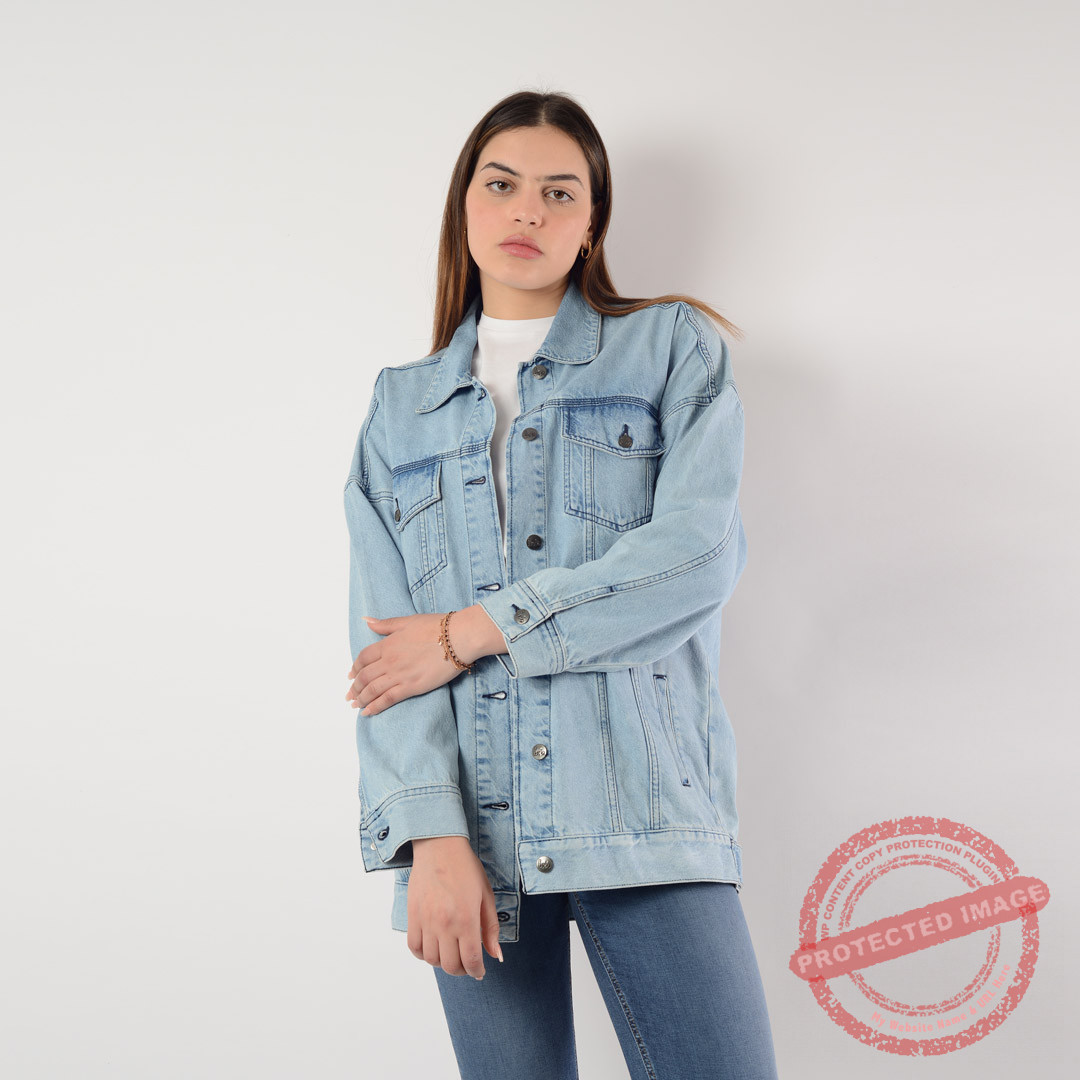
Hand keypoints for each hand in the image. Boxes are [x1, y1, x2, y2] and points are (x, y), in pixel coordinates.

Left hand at [345, 613, 459, 715]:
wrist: (458, 638)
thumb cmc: (436, 626)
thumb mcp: (407, 621)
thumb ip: (385, 624)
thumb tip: (366, 621)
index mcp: (388, 644)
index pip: (363, 658)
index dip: (355, 668)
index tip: (351, 675)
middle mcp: (389, 660)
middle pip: (364, 677)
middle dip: (355, 687)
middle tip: (350, 695)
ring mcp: (400, 675)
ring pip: (372, 690)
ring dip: (361, 699)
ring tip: (355, 705)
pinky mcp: (412, 687)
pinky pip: (388, 699)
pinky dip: (375, 707)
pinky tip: (367, 712)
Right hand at [407, 836, 503, 977]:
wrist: (439, 846)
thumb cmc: (466, 868)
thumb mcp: (486, 896)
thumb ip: (491, 928)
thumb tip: (496, 955)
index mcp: (467, 919)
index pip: (471, 960)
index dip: (477, 971)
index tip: (480, 971)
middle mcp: (445, 924)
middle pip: (450, 966)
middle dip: (461, 970)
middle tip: (467, 962)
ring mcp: (426, 921)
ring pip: (432, 960)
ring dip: (443, 962)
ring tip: (451, 952)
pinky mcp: (412, 915)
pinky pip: (414, 947)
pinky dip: (423, 954)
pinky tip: (434, 946)